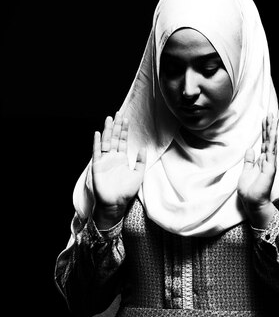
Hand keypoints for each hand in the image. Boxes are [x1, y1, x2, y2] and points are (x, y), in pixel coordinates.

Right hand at [92, 112, 146, 228]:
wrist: (116, 203)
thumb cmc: (126, 191)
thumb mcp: (138, 175)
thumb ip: (141, 161)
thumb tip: (143, 148)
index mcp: (122, 159)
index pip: (123, 141)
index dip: (124, 131)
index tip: (126, 119)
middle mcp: (112, 158)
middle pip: (114, 138)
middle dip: (116, 126)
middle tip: (118, 113)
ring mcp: (104, 161)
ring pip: (106, 142)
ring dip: (107, 130)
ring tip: (109, 118)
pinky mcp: (97, 166)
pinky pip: (97, 152)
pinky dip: (97, 142)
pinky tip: (98, 133)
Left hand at [237, 114, 278, 227]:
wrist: (252, 202)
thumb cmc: (250, 190)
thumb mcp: (246, 172)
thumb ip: (249, 161)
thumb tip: (250, 149)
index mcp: (262, 161)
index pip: (264, 142)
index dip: (264, 131)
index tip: (265, 119)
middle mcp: (268, 160)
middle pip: (269, 140)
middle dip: (269, 126)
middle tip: (271, 113)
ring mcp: (270, 163)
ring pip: (272, 143)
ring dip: (272, 130)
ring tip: (273, 117)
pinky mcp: (270, 167)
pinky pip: (271, 151)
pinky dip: (272, 141)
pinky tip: (273, 132)